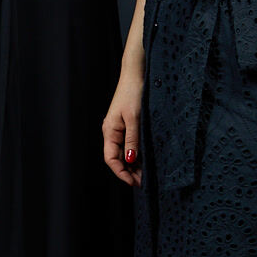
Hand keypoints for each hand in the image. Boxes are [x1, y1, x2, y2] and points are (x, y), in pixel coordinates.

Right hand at [102, 71, 143, 186]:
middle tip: (144, 182)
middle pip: (117, 158)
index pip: (111, 159)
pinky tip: (146, 159)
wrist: (136, 73)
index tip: (135, 183)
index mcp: (110, 131)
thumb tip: (130, 160)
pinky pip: (129, 143)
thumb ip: (132, 140)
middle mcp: (112, 132)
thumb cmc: (134, 93)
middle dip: (128, 171)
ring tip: (147, 174)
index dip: (121, 173)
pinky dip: (137, 153)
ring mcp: (119, 128)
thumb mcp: (135, 118)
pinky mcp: (127, 124)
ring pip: (124, 152)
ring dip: (134, 164)